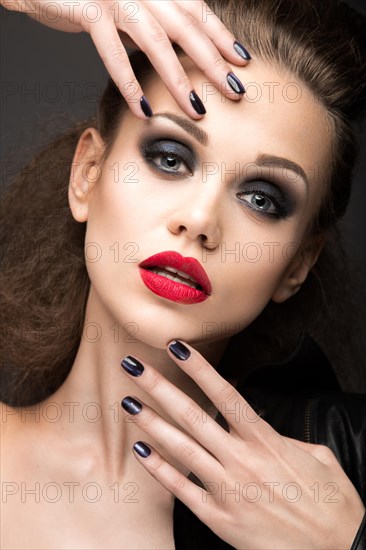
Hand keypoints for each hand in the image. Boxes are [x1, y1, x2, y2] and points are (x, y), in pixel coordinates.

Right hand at [1, 0, 250, 118]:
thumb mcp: (128, 5)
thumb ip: (154, 20)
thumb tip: (181, 49)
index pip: (196, 10)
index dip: (220, 36)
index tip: (241, 62)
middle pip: (185, 26)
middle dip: (212, 62)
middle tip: (234, 91)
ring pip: (156, 40)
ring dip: (178, 79)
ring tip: (196, 111)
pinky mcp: (88, 8)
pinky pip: (112, 52)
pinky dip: (128, 83)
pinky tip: (142, 110)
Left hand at [120, 340, 364, 548]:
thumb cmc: (333, 504)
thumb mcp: (318, 457)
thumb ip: (284, 437)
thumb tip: (261, 429)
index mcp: (265, 441)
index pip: (225, 393)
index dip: (198, 368)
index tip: (176, 347)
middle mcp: (241, 460)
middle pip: (192, 415)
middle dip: (159, 387)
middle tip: (133, 367)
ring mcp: (227, 490)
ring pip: (180, 448)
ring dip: (151, 423)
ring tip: (127, 403)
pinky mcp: (219, 519)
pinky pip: (182, 490)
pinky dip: (159, 470)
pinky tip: (141, 451)